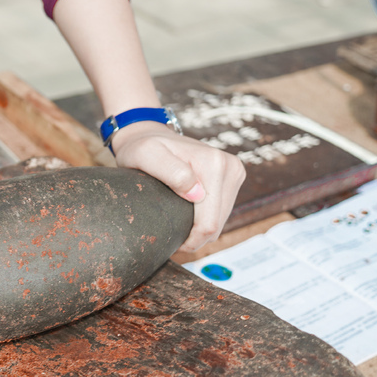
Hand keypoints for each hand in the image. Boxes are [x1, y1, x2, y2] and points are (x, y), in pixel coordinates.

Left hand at [111, 122, 245, 251]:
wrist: (149, 135)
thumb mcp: (147, 156)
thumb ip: (171, 172)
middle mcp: (231, 167)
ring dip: (200, 229)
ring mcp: (234, 172)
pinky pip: (221, 212)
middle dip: (195, 237)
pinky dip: (205, 219)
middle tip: (171, 236)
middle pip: (218, 224)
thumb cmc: (142, 147)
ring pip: (221, 221)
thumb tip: (197, 194)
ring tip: (176, 222)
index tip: (171, 242)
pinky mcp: (232, 178)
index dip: (190, 240)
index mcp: (215, 165)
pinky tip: (188, 215)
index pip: (209, 223)